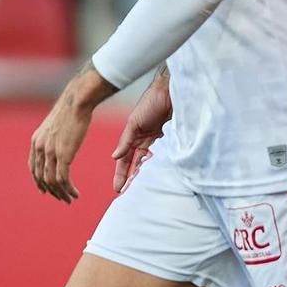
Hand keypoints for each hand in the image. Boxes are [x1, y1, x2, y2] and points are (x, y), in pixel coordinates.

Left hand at [29, 76, 97, 203]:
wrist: (77, 101)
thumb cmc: (71, 109)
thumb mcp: (56, 124)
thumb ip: (55, 135)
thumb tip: (61, 140)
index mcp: (36, 141)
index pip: (33, 167)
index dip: (38, 181)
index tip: (46, 191)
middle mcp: (40, 148)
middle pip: (41, 177)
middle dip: (51, 191)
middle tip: (62, 199)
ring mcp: (50, 152)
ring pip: (52, 181)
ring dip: (61, 193)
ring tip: (71, 199)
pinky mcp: (63, 154)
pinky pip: (63, 178)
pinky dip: (69, 189)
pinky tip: (76, 193)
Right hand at [111, 74, 172, 194]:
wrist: (172, 91)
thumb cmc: (151, 102)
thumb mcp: (134, 122)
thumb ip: (126, 140)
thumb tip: (114, 157)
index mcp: (133, 135)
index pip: (125, 159)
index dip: (121, 174)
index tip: (117, 189)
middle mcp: (144, 140)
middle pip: (136, 164)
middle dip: (131, 178)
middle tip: (127, 195)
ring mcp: (157, 140)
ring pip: (149, 162)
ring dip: (144, 175)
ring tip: (142, 190)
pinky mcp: (170, 140)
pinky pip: (163, 157)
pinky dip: (159, 166)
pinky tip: (158, 177)